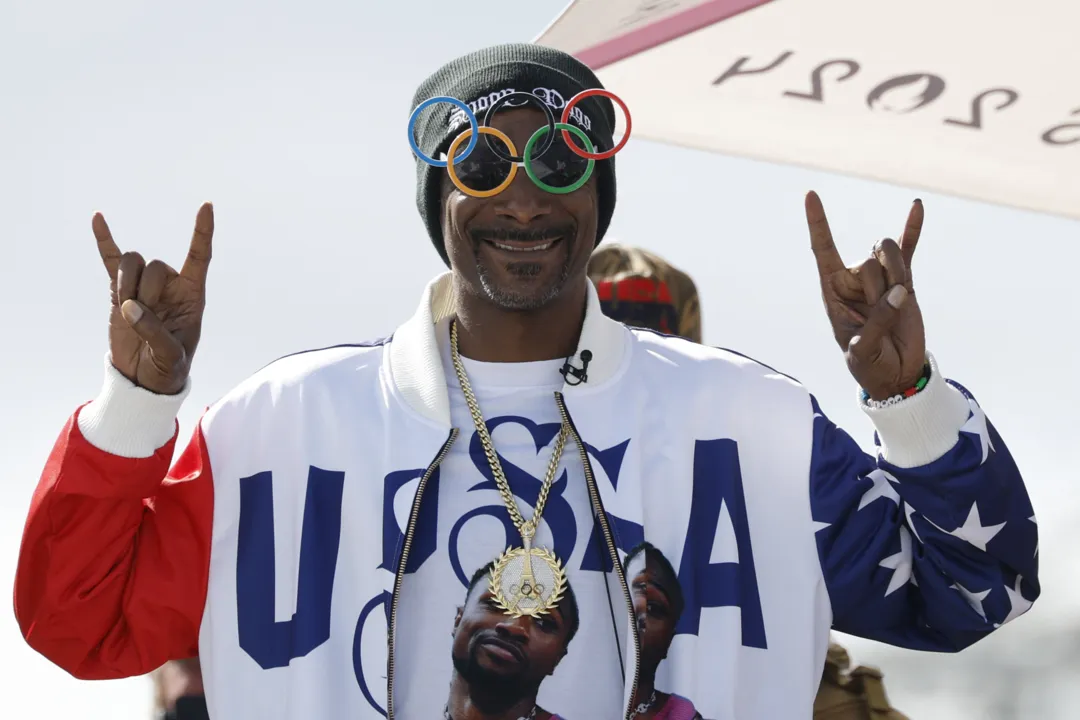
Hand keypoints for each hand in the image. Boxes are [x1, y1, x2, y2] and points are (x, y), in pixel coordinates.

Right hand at [94, 203, 213, 394]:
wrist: (144, 378)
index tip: (206, 206)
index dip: (202, 232)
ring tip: (128, 308)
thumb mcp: (170, 356)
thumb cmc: (168, 367)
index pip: (200, 256)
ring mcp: (144, 285)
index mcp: (192, 295)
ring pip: (133, 263)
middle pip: (156, 265)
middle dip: (146, 290)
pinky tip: (98, 218)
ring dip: (126, 283)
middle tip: (142, 316)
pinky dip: (104, 241)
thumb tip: (131, 306)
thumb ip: (155, 332)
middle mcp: (170, 285)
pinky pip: (111, 261)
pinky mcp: (120, 291)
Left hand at [805, 191, 924, 400]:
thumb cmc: (868, 364)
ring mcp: (880, 277)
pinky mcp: (904, 280)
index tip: (811, 194)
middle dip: (879, 289)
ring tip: (896, 304)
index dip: (817, 223)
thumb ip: (877, 322)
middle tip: (879, 316)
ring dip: (897, 277)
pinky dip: (912, 228)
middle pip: (868, 260)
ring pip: (889, 254)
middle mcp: (853, 278)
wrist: (896, 374)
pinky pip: (908, 249)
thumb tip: (900, 292)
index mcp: (833, 290)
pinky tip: (917, 206)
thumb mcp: (863, 350)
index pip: (822, 249)